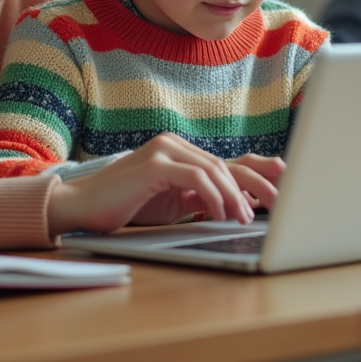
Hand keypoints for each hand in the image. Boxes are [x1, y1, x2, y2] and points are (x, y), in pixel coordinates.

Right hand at [45, 133, 274, 235]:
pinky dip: (211, 196)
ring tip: (242, 218)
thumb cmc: (124, 205)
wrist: (82, 205)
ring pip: (213, 170)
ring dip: (233, 197)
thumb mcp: (170, 200)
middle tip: (273, 208)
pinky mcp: (154, 164)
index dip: (255, 176)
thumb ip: (198, 197)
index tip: (278, 193)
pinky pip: (194, 178)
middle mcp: (173, 143)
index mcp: (178, 149)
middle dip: (253, 187)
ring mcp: (163, 150)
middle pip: (225, 164)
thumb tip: (235, 205)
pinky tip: (218, 214)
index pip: (225, 162)